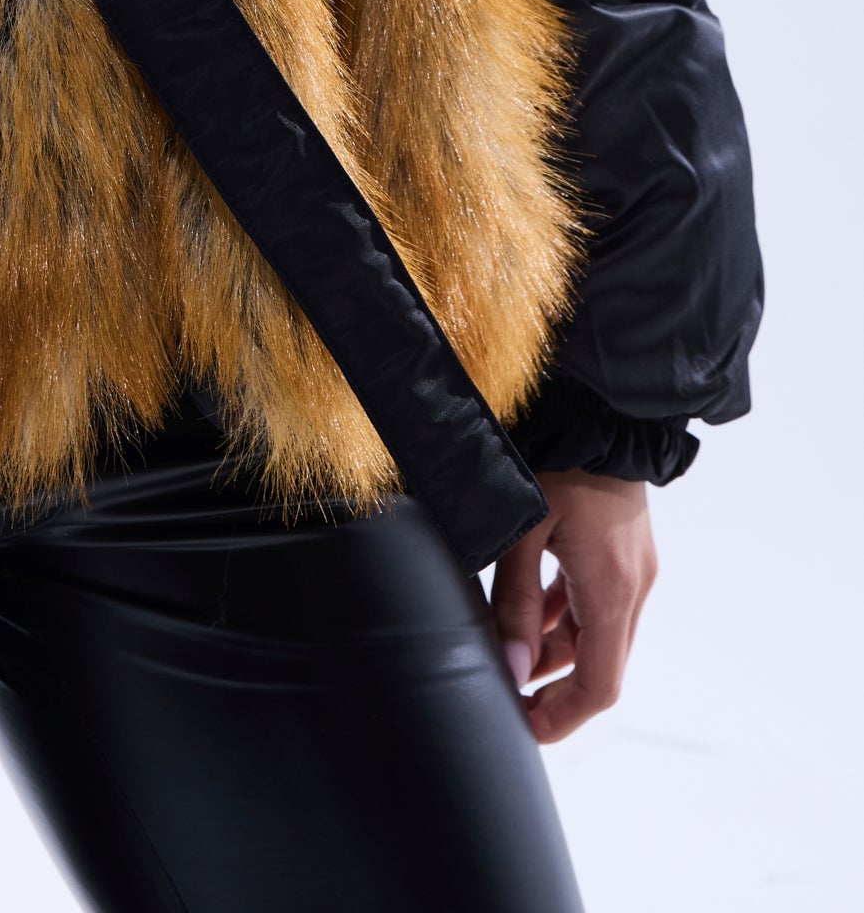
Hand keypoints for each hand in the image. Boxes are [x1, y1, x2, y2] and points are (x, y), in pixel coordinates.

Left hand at [490, 470, 656, 743]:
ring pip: (596, 633)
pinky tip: (530, 612)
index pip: (599, 686)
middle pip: (599, 665)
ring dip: (556, 651)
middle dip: (553, 690)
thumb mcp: (525, 530)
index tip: (524, 729)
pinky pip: (596, 602)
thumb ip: (517, 602)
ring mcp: (633, 569)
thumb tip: (513, 668)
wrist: (601, 409)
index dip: (562, 717)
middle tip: (506, 696)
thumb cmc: (560, 461)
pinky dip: (566, 617)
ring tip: (507, 652)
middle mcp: (633, 588)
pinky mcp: (623, 550)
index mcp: (612, 591)